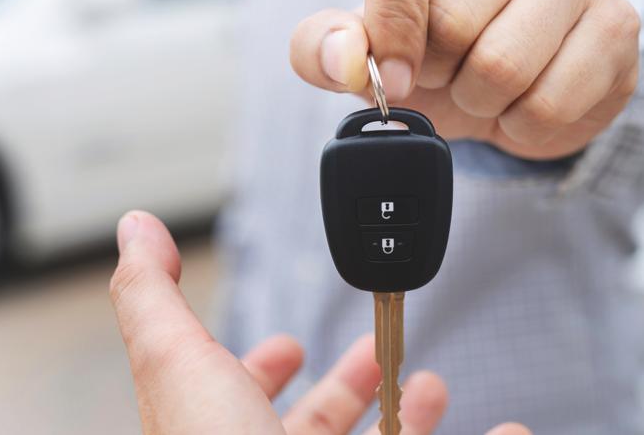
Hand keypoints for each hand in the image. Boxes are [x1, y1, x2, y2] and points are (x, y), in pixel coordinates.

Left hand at [109, 210, 530, 433]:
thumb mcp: (175, 361)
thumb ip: (151, 296)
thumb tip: (134, 228)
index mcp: (221, 428)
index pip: (240, 393)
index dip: (264, 366)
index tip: (289, 347)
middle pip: (314, 426)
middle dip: (348, 387)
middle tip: (374, 359)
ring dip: (411, 416)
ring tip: (435, 386)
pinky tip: (509, 432)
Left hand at [289, 0, 638, 159]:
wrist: (510, 76)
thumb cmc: (431, 45)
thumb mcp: (367, 43)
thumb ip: (325, 45)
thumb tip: (341, 60)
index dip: (390, 17)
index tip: (389, 73)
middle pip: (452, 21)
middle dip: (435, 72)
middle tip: (444, 70)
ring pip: (503, 67)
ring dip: (477, 101)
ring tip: (480, 83)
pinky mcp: (615, 24)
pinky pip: (550, 103)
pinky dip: (521, 123)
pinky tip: (520, 99)